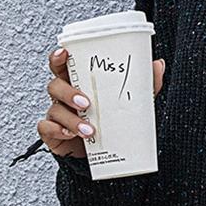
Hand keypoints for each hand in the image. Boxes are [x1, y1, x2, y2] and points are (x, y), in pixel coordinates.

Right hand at [37, 47, 165, 158]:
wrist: (109, 152)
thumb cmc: (115, 118)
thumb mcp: (132, 101)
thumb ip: (143, 83)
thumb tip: (157, 64)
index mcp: (80, 82)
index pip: (63, 65)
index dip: (58, 57)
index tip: (63, 53)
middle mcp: (65, 95)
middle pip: (55, 85)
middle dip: (68, 92)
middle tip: (87, 103)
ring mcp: (58, 113)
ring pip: (55, 108)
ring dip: (71, 118)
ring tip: (90, 128)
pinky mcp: (53, 133)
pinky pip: (47, 128)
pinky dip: (59, 131)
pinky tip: (72, 134)